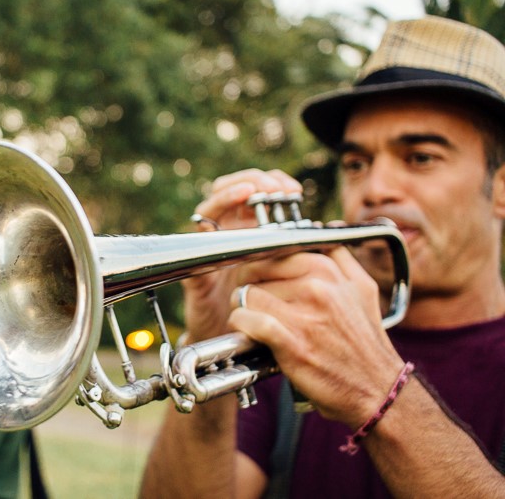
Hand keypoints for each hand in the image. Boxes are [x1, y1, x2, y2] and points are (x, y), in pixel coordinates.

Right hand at [183, 169, 301, 341]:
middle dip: (254, 180)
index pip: (260, 194)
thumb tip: (336, 225)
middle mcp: (232, 236)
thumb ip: (306, 252)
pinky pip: (196, 243)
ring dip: (231, 192)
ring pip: (212, 206)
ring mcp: (212, 250)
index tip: (293, 190)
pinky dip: (207, 227)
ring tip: (252, 191)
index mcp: (255, 234)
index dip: (274, 183)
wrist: (243, 352)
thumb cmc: (269, 314)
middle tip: (275, 187)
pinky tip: (220, 222)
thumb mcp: (293, 280)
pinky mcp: (197, 269)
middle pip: (235, 191)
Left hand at [225, 247, 404, 427]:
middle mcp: (318, 288)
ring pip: (248, 295)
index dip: (259, 265)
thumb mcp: (363, 291)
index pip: (275, 252)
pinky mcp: (292, 342)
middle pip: (258, 272)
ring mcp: (305, 314)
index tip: (256, 278)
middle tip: (249, 301)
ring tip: (248, 318)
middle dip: (249, 285)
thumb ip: (342, 257)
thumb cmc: (365, 343)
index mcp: (330, 271)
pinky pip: (248, 319)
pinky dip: (241, 324)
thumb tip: (325, 228)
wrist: (378, 390)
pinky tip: (246, 329)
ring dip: (241, 306)